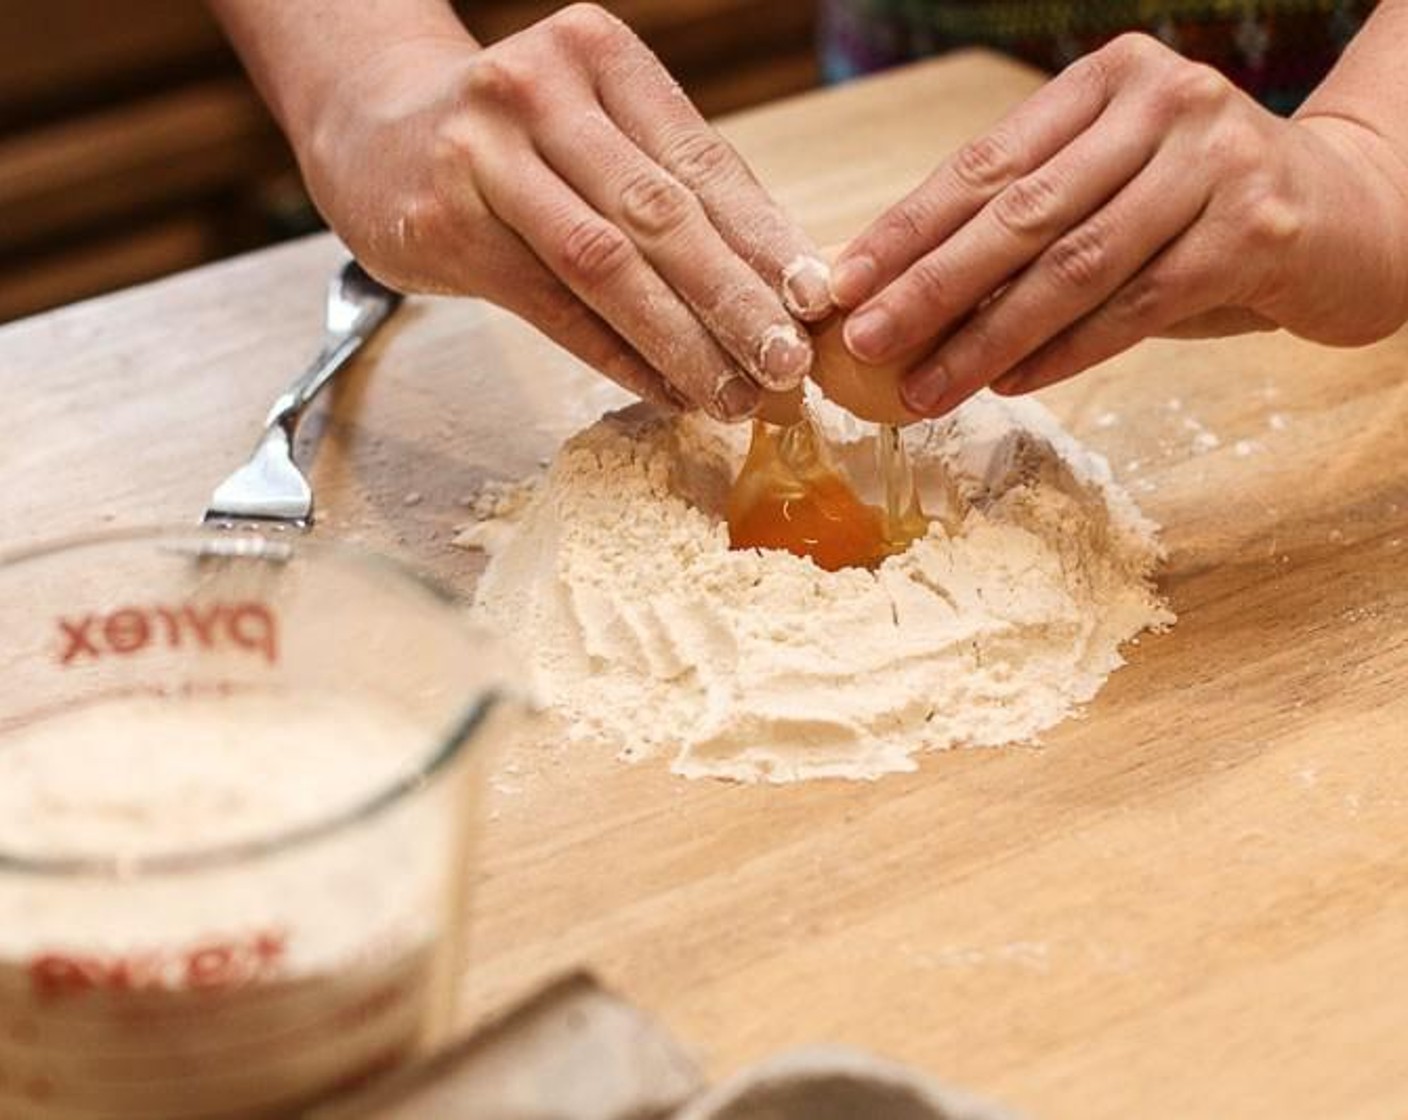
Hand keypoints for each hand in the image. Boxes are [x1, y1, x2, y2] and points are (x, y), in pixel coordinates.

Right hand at [298, 4, 830, 419]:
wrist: (370, 124)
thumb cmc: (512, 139)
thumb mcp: (594, 128)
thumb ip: (673, 187)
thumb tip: (783, 285)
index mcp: (599, 55)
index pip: (701, 161)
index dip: (765, 239)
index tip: (817, 303)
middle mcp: (539, 92)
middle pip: (659, 214)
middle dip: (734, 301)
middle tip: (789, 368)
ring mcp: (483, 156)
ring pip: (605, 264)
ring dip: (681, 342)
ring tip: (736, 397)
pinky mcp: (444, 224)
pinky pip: (551, 306)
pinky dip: (616, 356)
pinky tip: (667, 392)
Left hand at [829, 33, 1407, 416]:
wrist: (1351, 215)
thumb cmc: (1198, 211)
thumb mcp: (1109, 189)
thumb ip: (1027, 222)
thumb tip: (898, 289)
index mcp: (1107, 81)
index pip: (984, 163)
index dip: (906, 229)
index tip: (843, 283)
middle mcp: (1162, 104)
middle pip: (1021, 215)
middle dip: (931, 288)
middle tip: (865, 342)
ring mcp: (1216, 160)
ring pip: (1074, 266)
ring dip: (987, 337)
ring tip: (925, 386)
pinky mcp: (1257, 230)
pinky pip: (1137, 306)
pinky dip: (1065, 351)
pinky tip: (1010, 383)